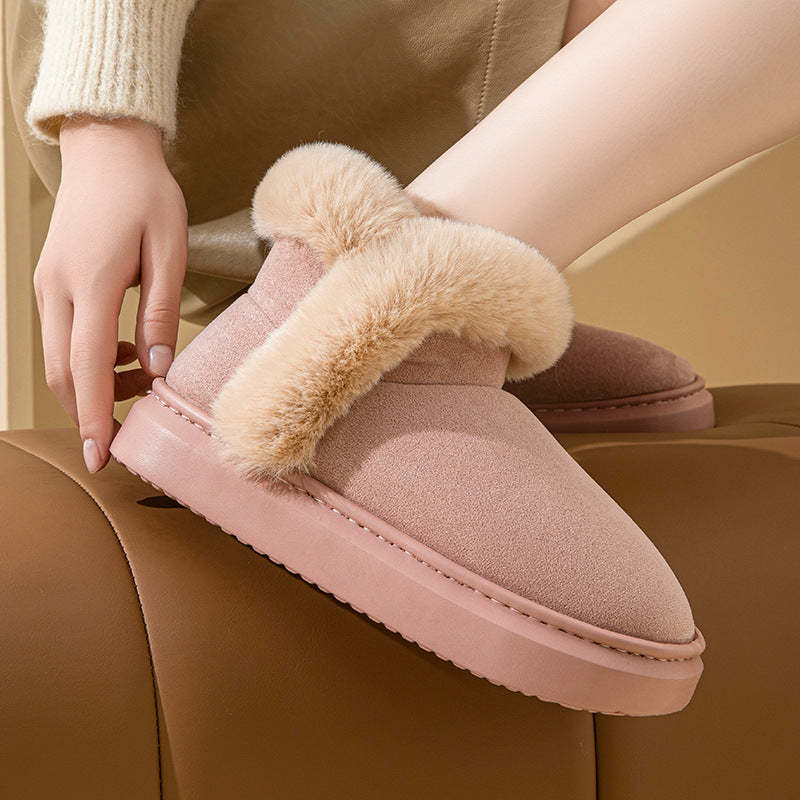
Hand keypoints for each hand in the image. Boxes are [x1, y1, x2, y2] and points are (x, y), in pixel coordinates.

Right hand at [33, 116, 187, 472]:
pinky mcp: (51, 283)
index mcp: (91, 281)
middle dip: (91, 411)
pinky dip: (88, 361)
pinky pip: (62, 337)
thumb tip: (157, 368)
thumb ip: (159, 312)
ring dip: (95, 385)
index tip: (101, 456)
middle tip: (125, 436)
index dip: (96, 414)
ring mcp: (47, 285)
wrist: (108, 152)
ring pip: (59, 358)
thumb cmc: (147, 196)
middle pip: (64, 372)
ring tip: (143, 382)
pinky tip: (125, 353)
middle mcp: (57, 288)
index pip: (88, 364)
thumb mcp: (170, 251)